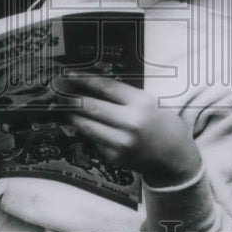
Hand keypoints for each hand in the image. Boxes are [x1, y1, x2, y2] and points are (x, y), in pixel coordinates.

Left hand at [61, 74, 201, 187]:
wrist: (173, 155)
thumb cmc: (158, 122)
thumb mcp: (147, 102)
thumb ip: (121, 95)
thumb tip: (89, 85)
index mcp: (141, 103)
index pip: (106, 87)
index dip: (84, 79)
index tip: (68, 74)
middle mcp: (131, 123)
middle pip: (92, 107)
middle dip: (71, 98)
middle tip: (57, 91)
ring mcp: (122, 143)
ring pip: (87, 126)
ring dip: (72, 115)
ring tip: (64, 107)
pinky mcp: (115, 157)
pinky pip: (93, 140)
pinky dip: (86, 131)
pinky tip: (81, 124)